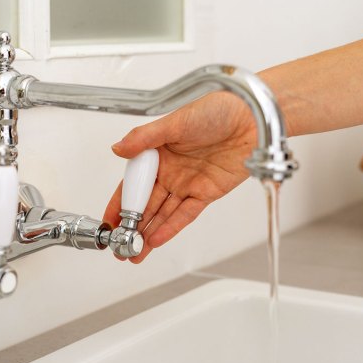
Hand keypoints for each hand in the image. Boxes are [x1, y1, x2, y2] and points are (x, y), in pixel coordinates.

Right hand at [103, 91, 256, 262]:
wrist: (252, 117)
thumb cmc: (218, 110)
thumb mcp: (175, 121)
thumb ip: (144, 137)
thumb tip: (117, 148)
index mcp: (158, 153)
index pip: (133, 184)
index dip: (120, 204)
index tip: (109, 222)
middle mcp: (171, 170)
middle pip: (147, 204)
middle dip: (132, 226)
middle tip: (119, 246)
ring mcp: (188, 183)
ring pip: (163, 214)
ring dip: (148, 233)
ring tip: (134, 252)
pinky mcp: (207, 193)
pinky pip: (185, 214)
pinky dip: (170, 228)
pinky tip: (155, 240)